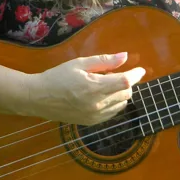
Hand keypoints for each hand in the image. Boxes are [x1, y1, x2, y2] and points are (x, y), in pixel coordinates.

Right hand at [30, 53, 145, 124]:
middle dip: (126, 83)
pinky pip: (112, 113)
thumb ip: (104, 61)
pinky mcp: (91, 123)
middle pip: (126, 93)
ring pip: (121, 104)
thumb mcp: (80, 63)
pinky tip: (103, 96)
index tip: (140, 69)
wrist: (38, 98)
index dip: (135, 75)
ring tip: (107, 84)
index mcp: (94, 87)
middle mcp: (97, 104)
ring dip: (121, 93)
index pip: (125, 82)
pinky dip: (114, 103)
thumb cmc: (58, 76)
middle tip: (115, 74)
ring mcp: (95, 116)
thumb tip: (124, 57)